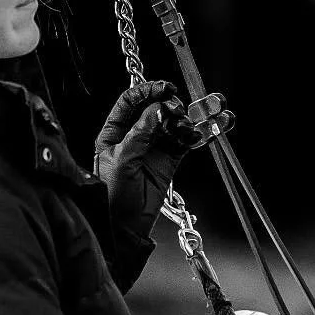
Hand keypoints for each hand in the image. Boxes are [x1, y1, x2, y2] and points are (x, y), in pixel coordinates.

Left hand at [93, 79, 197, 242]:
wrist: (126, 226)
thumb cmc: (113, 194)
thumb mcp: (122, 161)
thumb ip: (140, 134)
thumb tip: (157, 110)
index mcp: (114, 132)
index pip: (130, 101)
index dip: (148, 91)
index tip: (165, 88)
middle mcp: (135, 135)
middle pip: (156, 109)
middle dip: (170, 106)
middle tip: (178, 112)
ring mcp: (154, 147)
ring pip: (173, 123)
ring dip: (186, 120)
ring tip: (189, 127)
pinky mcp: (170, 160)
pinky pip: (185, 142)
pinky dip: (196, 136)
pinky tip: (201, 134)